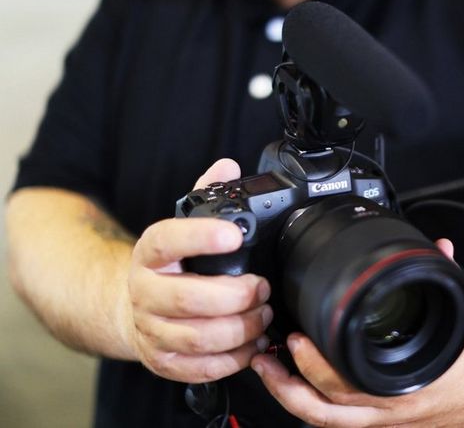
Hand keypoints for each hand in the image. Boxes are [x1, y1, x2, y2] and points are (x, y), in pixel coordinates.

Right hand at [124, 159, 272, 382]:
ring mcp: (150, 329)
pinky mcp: (162, 361)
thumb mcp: (181, 227)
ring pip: (198, 338)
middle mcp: (145, 292)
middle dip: (236, 295)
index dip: (201, 237)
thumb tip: (229, 166)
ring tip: (262, 314)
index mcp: (151, 253)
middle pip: (188, 299)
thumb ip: (205, 196)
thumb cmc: (170, 265)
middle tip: (262, 287)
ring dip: (240, 328)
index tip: (234, 235)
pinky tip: (251, 343)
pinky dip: (233, 359)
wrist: (131, 306)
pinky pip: (200, 367)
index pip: (168, 240)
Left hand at [250, 240, 463, 427]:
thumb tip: (437, 245)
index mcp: (405, 381)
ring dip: (289, 395)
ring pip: (323, 419)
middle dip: (288, 381)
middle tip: (267, 353)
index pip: (352, 381)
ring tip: (266, 369)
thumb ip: (445, 273)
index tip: (299, 338)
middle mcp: (387, 406)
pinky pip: (335, 419)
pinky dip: (309, 401)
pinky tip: (292, 380)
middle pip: (325, 407)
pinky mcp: (377, 419)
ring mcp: (380, 417)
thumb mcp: (459, 314)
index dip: (318, 365)